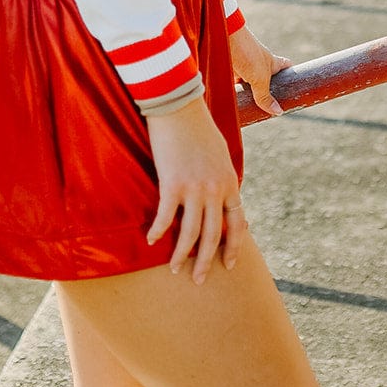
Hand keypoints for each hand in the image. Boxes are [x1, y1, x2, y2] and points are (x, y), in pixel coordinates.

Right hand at [145, 98, 246, 283]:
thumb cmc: (198, 127)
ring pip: (190, 232)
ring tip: (175, 269)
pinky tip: (151, 240)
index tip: (229, 265)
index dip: (233, 246)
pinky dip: (157, 230)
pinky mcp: (172, 183)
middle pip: (212, 235)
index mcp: (229, 182)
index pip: (236, 224)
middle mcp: (215, 189)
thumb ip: (222, 178)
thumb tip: (222, 194)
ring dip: (182, 254)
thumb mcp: (220, 154)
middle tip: (199, 280)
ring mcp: (195, 188)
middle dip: (206, 261)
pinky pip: (165, 216)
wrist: (180, 107)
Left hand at [230, 27, 291, 117]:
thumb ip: (265, 96)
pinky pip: (237, 84)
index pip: (287, 66)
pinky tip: (237, 103)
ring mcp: (246, 66)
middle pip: (269, 79)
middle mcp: (261, 63)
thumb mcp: (259, 78)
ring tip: (254, 110)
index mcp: (273, 62)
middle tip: (271, 108)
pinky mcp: (232, 69)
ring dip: (252, 93)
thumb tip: (278, 112)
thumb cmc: (247, 53)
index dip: (291, 75)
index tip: (294, 89)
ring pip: (252, 83)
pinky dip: (237, 92)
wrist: (223, 38)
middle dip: (269, 91)